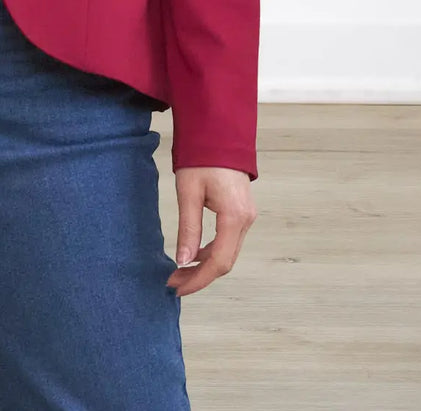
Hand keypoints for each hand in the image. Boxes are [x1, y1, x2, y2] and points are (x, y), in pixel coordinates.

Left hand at [165, 166, 256, 297]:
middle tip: (174, 282)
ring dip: (205, 266)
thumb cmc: (202, 158)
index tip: (176, 288)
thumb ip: (189, 228)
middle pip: (225, 262)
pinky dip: (212, 251)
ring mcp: (246, 216)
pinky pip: (229, 240)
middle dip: (199, 276)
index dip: (197, 280)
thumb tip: (183, 261)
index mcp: (234, 217)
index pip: (218, 262)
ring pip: (228, 252)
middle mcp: (245, 220)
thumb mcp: (189, 192)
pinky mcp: (242, 211)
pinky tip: (194, 253)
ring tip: (179, 270)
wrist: (219, 132)